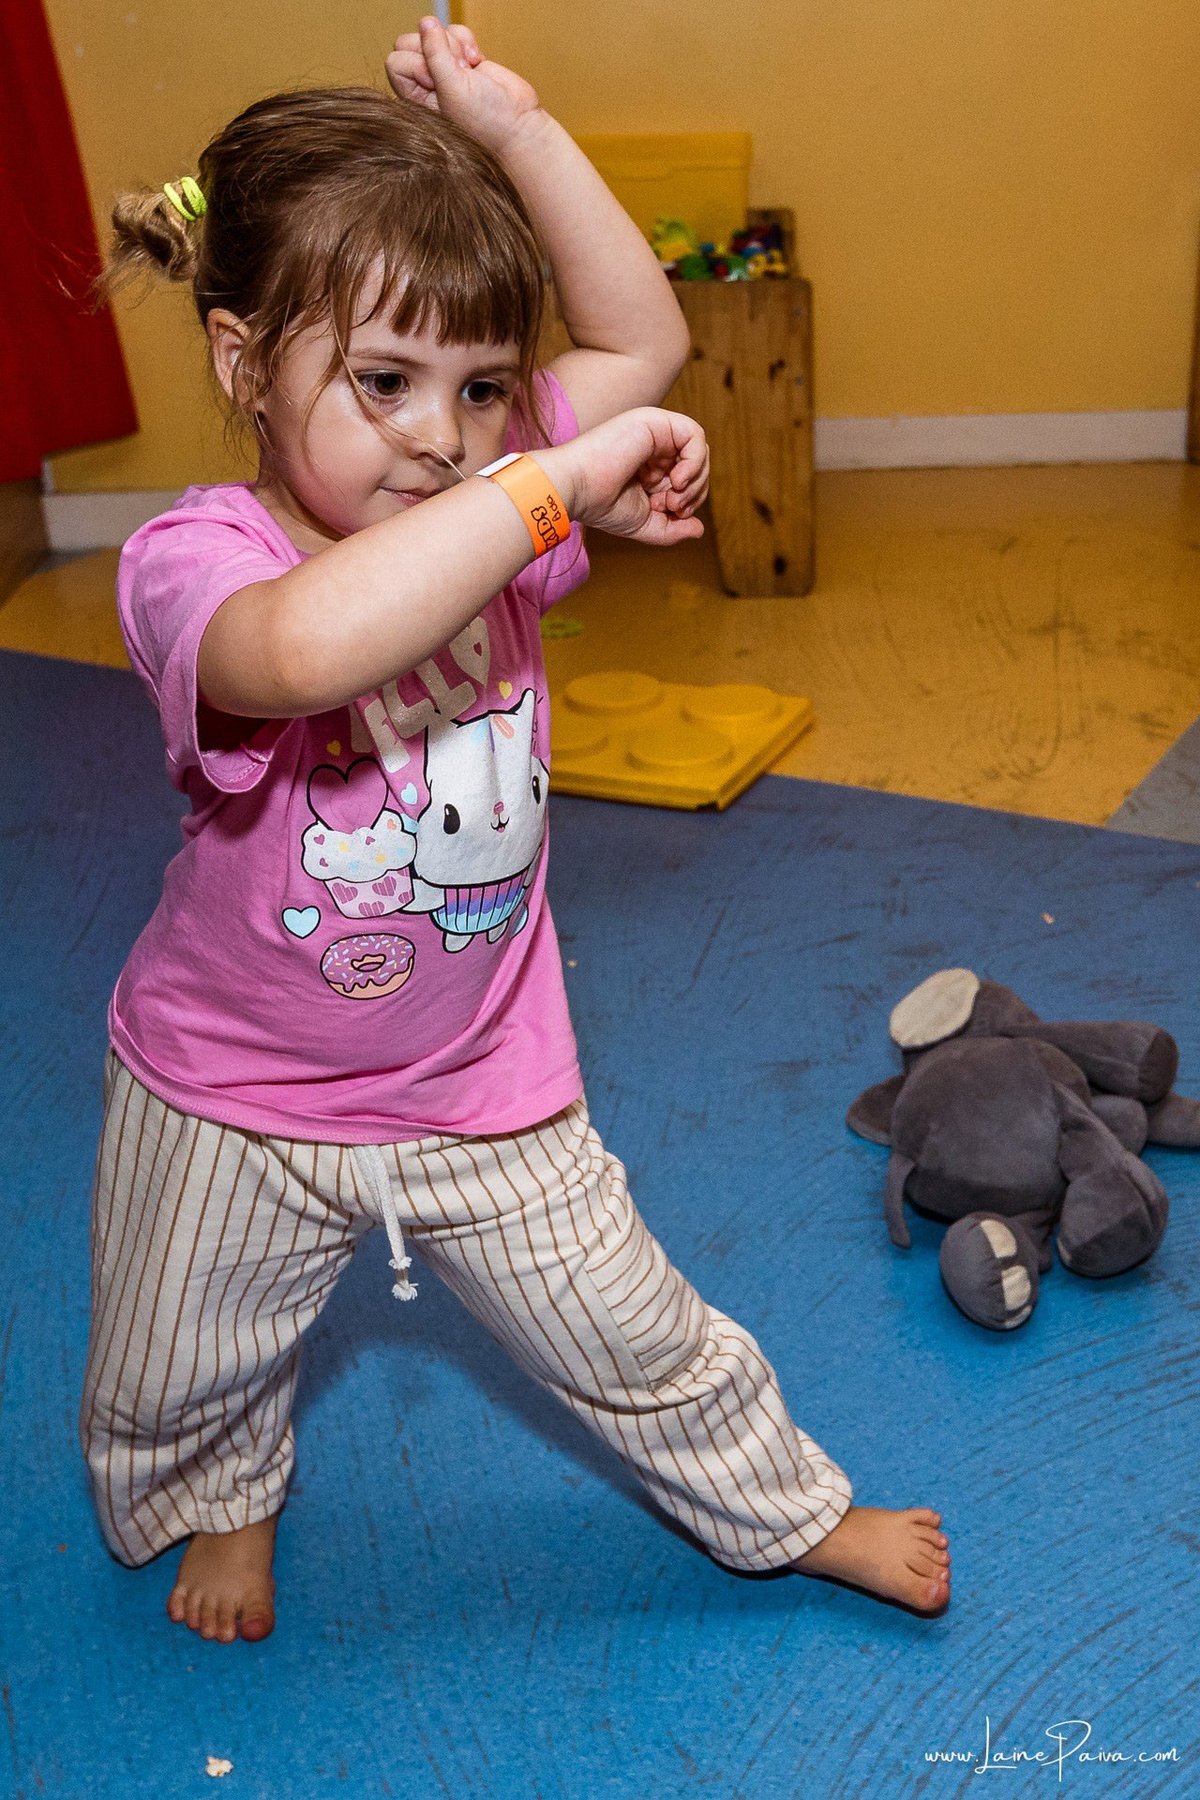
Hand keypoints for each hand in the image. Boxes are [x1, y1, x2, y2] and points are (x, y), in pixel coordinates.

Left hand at [385, 17, 543, 157]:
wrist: (517, 125)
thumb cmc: (484, 121)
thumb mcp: (453, 88)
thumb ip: (435, 54)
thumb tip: (426, 22)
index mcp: (414, 97)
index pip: (396, 61)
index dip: (416, 62)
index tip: (437, 80)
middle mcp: (425, 83)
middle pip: (412, 42)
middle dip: (435, 49)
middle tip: (456, 71)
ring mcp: (444, 69)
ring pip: (434, 33)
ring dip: (453, 45)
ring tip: (468, 69)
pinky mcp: (463, 60)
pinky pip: (454, 33)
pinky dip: (466, 41)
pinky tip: (476, 62)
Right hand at [537, 408, 708, 547]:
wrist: (577, 489)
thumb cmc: (601, 505)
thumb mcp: (645, 524)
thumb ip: (673, 528)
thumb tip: (699, 529)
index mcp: (650, 466)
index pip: (689, 478)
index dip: (690, 499)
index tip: (670, 513)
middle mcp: (654, 446)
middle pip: (698, 464)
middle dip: (695, 491)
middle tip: (674, 507)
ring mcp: (655, 431)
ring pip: (700, 450)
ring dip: (696, 479)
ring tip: (674, 496)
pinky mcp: (655, 421)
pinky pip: (695, 435)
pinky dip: (695, 461)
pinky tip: (677, 479)